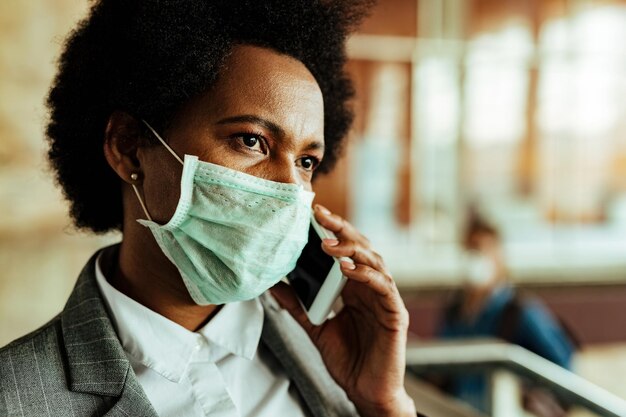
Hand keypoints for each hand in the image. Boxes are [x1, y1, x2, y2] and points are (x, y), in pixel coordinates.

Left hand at [271, 204, 415, 416]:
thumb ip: (298, 305)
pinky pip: (384, 287)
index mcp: (355, 287)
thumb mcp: (315, 326)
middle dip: (342, 230)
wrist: (366, 391)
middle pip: (361, 249)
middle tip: (321, 215)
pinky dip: (366, 275)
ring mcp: (385, 298)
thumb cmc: (348, 359)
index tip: (313, 215)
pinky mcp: (395, 314)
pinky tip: (348, 268)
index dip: (333, 231)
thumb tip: (274, 285)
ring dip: (352, 250)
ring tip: (328, 244)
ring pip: (375, 262)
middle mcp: (372, 288)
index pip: (346, 250)